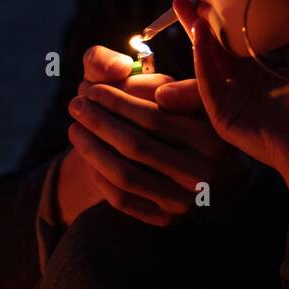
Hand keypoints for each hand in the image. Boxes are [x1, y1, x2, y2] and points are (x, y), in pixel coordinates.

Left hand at [67, 47, 248, 225]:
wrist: (188, 166)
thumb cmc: (167, 113)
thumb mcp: (159, 84)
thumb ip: (135, 68)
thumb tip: (120, 68)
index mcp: (213, 132)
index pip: (154, 114)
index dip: (116, 98)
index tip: (90, 87)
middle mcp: (207, 169)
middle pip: (137, 144)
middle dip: (99, 121)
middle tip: (75, 104)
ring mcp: (187, 199)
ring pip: (126, 173)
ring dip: (91, 148)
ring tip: (74, 126)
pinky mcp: (168, 220)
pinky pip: (123, 199)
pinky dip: (99, 175)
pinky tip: (86, 156)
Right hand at [174, 0, 288, 199]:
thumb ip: (281, 38)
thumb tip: (270, 6)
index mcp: (255, 68)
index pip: (230, 37)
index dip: (219, 16)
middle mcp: (239, 81)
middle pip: (212, 46)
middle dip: (196, 22)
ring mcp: (229, 99)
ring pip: (207, 63)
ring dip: (197, 38)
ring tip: (189, 11)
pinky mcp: (223, 116)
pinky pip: (208, 87)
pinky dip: (202, 63)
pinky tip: (199, 41)